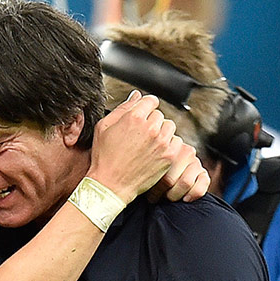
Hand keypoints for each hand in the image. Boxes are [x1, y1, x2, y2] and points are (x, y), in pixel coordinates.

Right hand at [89, 91, 208, 203]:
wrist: (110, 184)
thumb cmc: (104, 157)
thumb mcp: (103, 128)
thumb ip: (122, 108)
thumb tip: (136, 95)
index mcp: (133, 117)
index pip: (150, 101)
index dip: (145, 108)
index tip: (141, 117)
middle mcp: (150, 127)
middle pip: (159, 114)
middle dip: (151, 122)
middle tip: (140, 136)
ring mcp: (161, 142)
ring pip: (169, 127)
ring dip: (161, 132)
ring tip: (148, 144)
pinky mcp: (168, 155)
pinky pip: (176, 142)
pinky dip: (168, 145)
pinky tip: (155, 152)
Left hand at [146, 140, 210, 202]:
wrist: (166, 179)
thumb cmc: (147, 171)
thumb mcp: (144, 165)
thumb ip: (143, 164)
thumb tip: (132, 174)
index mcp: (167, 146)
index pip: (159, 170)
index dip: (152, 185)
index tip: (146, 192)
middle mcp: (184, 151)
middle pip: (170, 179)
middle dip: (160, 192)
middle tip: (153, 197)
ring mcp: (195, 161)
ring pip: (185, 183)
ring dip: (174, 195)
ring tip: (165, 197)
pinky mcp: (203, 172)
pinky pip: (203, 184)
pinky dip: (193, 194)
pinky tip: (185, 199)